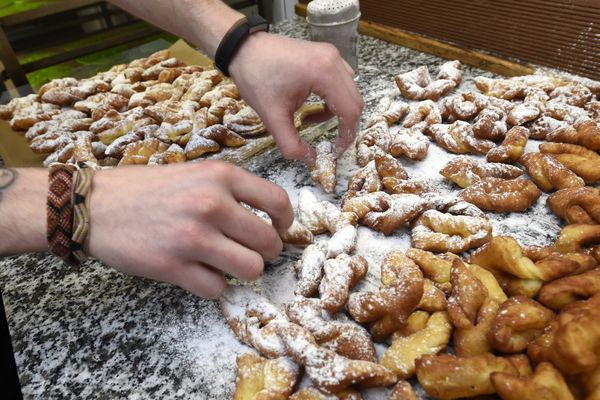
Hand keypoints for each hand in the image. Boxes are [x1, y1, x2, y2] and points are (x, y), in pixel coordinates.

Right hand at [87, 161, 292, 297]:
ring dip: (243, 271)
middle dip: (265, 252)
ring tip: (226, 263)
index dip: (285, 222)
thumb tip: (269, 219)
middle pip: (269, 243)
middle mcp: (212, 204)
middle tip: (249, 251)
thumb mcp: (195, 173)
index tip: (278, 229)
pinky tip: (198, 272)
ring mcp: (193, 237)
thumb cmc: (148, 189)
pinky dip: (213, 285)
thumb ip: (231, 191)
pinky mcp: (173, 266)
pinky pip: (217, 288)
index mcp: (221, 176)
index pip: (279, 201)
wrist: (94, 205)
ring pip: (252, 270)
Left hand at [229, 32, 362, 162]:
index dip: (346, 135)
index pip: (350, 111)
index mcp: (325, 73)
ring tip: (310, 120)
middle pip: (355, 101)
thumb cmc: (255, 76)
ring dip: (337, 111)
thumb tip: (311, 161)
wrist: (242, 49)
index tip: (335, 151)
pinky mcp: (326, 55)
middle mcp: (334, 61)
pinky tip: (311, 106)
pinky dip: (332, 98)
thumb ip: (292, 144)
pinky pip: (340, 81)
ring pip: (349, 91)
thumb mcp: (272, 117)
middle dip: (344, 125)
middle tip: (330, 143)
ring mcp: (331, 55)